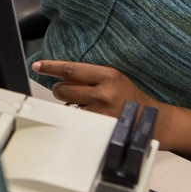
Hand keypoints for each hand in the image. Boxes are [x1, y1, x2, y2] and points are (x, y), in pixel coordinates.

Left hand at [34, 59, 190, 184]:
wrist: (153, 121)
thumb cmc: (131, 98)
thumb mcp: (114, 79)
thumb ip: (90, 76)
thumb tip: (62, 75)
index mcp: (108, 75)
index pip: (71, 69)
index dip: (52, 66)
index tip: (37, 65)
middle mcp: (103, 92)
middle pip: (64, 88)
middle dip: (59, 89)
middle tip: (64, 91)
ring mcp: (101, 111)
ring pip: (69, 105)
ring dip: (69, 104)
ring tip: (83, 104)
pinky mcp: (100, 126)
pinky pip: (78, 119)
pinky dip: (78, 116)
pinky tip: (89, 115)